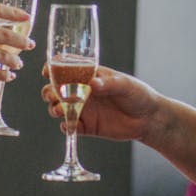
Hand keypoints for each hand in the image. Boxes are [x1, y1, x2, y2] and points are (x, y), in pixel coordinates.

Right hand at [0, 4, 33, 86]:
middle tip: (30, 44)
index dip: (14, 13)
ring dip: (14, 61)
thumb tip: (4, 37)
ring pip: (2, 56)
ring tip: (18, 63)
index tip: (27, 17)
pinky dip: (5, 75)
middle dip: (21, 41)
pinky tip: (9, 76)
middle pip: (4, 35)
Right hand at [42, 65, 159, 142]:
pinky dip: (65, 126)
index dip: (53, 68)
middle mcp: (82, 91)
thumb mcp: (125, 85)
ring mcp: (83, 109)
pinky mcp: (87, 126)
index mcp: (89, 76)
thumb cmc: (138, 94)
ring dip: (54, 108)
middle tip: (53, 95)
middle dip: (49, 91)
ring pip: (59, 108)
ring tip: (59, 110)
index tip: (47, 71)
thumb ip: (109, 84)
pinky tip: (69, 125)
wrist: (148, 119)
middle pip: (55, 89)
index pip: (66, 68)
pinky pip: (70, 127)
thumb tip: (92, 84)